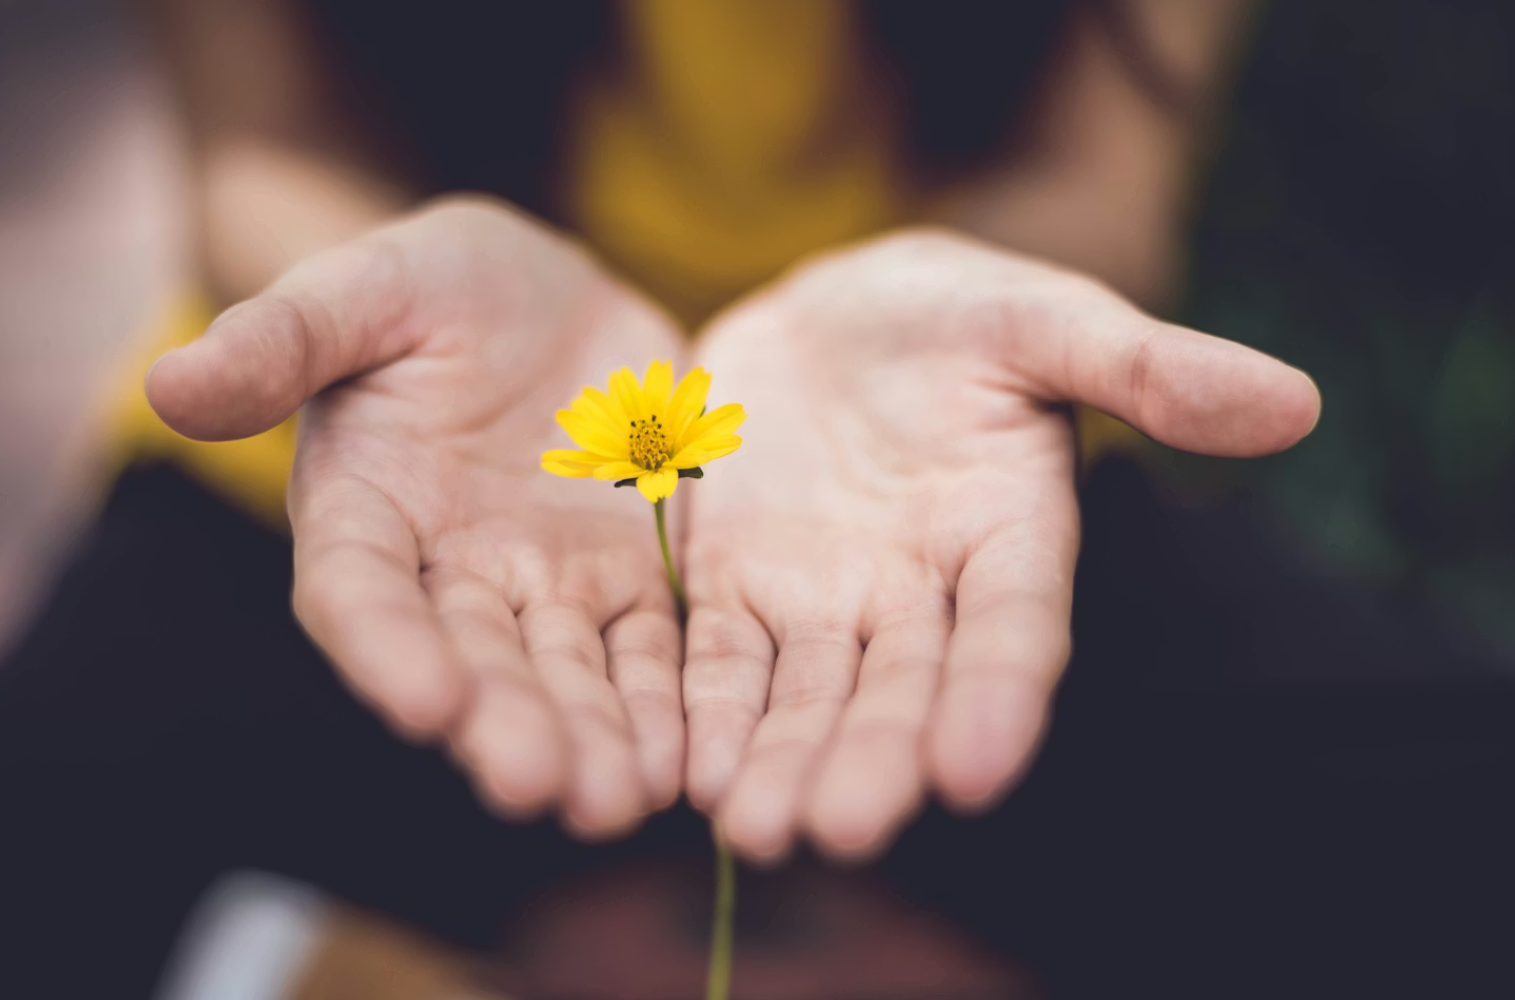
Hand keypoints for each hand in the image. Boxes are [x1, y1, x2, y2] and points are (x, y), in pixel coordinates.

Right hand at [148, 198, 687, 837]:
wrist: (548, 296)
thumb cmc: (436, 285)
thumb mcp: (365, 288)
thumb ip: (283, 338)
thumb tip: (168, 382)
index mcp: (367, 509)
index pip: (361, 593)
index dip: (387, 648)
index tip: (425, 704)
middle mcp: (450, 570)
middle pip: (473, 660)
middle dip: (505, 724)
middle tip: (540, 786)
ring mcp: (546, 582)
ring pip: (567, 673)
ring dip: (591, 739)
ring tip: (620, 800)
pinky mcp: (629, 577)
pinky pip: (649, 648)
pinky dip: (665, 703)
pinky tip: (687, 760)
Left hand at [682, 230, 1319, 861]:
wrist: (830, 314)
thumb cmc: (953, 314)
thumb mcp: (1042, 318)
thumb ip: (1146, 366)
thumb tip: (1295, 403)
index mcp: (1009, 534)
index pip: (1014, 628)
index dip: (999, 696)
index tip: (975, 770)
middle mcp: (919, 592)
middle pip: (901, 688)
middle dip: (873, 758)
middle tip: (840, 828)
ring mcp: (824, 598)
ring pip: (806, 695)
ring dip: (781, 761)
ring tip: (754, 829)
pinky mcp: (735, 587)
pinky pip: (718, 659)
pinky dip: (704, 712)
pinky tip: (684, 770)